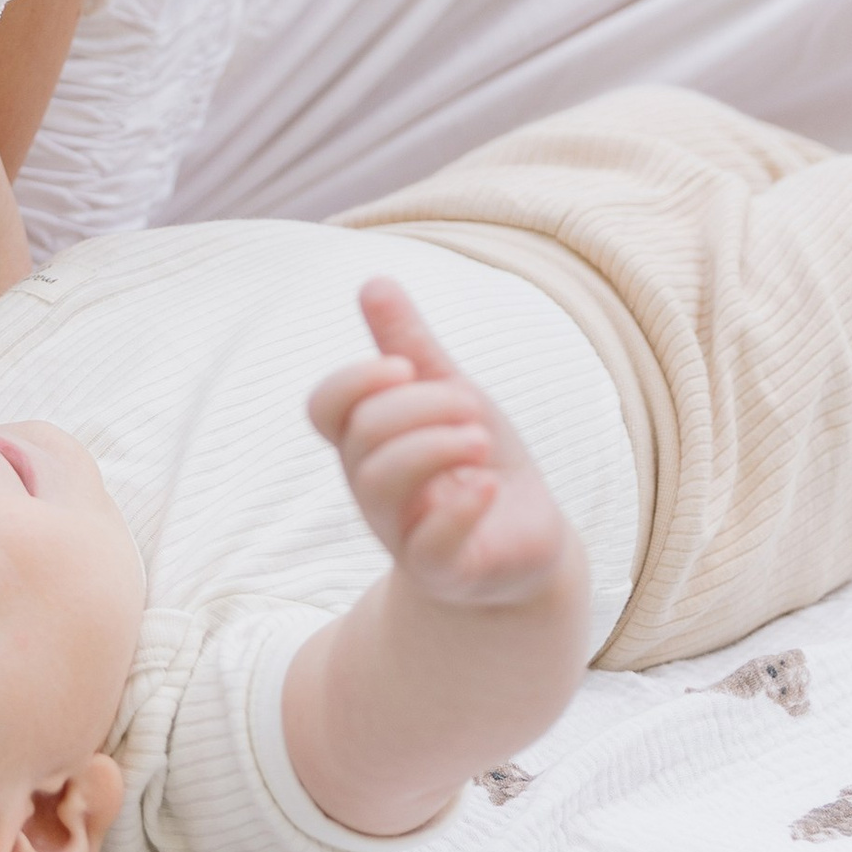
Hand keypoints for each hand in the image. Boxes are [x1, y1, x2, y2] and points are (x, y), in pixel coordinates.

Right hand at [307, 278, 572, 608]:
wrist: (527, 538)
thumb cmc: (478, 461)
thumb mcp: (450, 393)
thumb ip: (411, 345)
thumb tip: (373, 282)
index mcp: (367, 442)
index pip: (324, 407)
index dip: (354, 381)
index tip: (404, 367)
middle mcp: (372, 488)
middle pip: (362, 437)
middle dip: (420, 406)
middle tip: (472, 406)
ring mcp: (401, 532)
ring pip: (381, 483)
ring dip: (436, 446)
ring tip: (481, 440)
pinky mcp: (441, 570)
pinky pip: (428, 544)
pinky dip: (458, 508)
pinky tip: (487, 487)